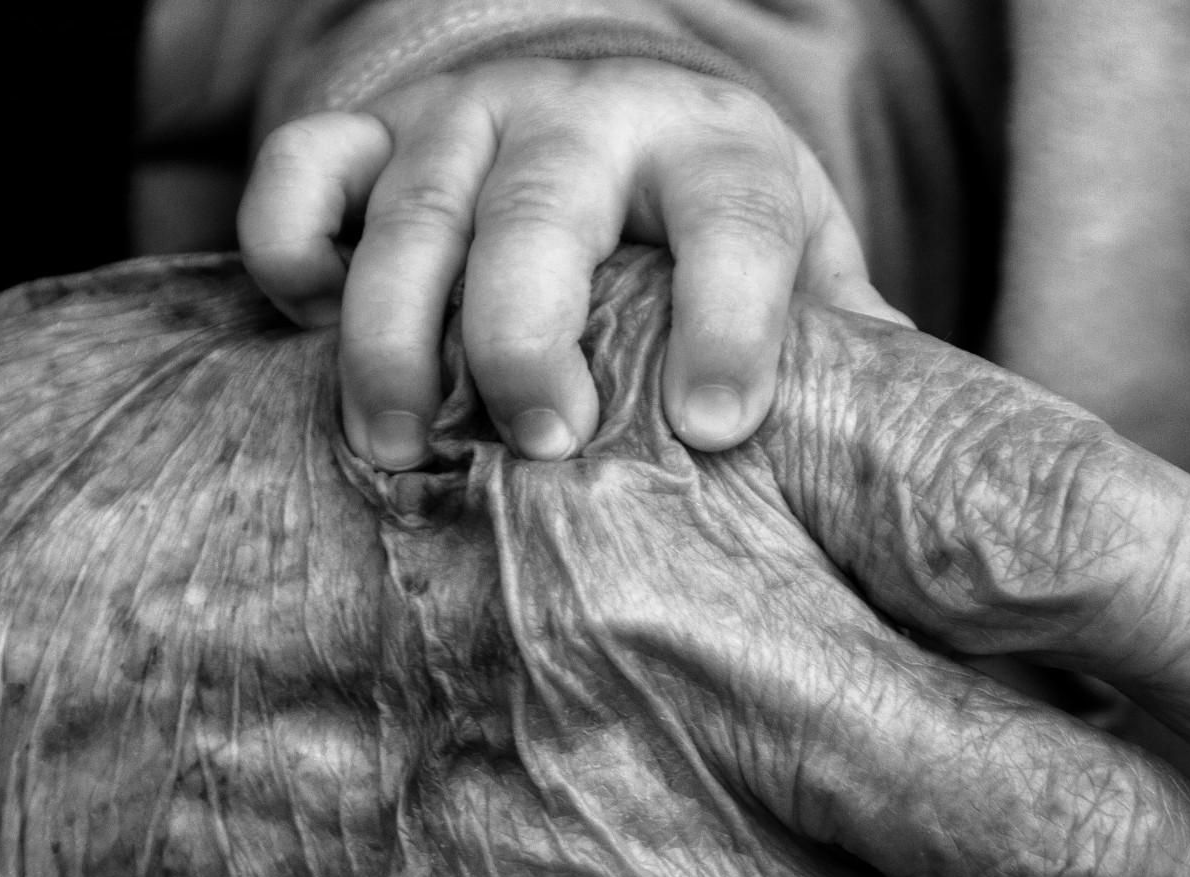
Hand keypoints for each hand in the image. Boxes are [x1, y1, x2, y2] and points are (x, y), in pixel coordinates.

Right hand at [239, 57, 904, 468]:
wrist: (615, 92)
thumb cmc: (709, 212)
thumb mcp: (795, 255)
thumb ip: (831, 340)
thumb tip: (901, 470)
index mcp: (713, 150)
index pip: (734, 223)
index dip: (731, 323)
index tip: (717, 429)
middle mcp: (586, 117)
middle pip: (542, 216)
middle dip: (528, 338)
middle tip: (543, 445)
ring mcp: (468, 115)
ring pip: (412, 210)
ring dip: (396, 335)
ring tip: (402, 448)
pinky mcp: (376, 128)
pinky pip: (302, 169)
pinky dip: (288, 250)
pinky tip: (310, 330)